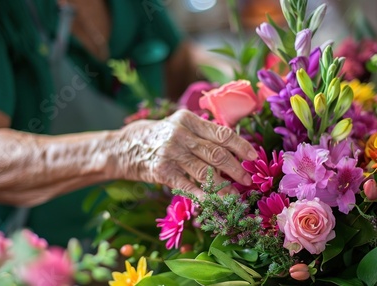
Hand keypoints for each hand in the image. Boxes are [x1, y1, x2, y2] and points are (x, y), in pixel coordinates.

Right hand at [115, 110, 256, 196]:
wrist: (123, 148)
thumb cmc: (156, 136)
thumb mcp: (177, 124)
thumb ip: (201, 132)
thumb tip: (232, 146)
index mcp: (188, 120)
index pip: (222, 133)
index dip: (241, 146)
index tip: (254, 156)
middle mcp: (180, 135)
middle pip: (217, 154)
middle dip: (237, 169)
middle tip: (248, 180)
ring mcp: (171, 153)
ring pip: (206, 172)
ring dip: (225, 186)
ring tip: (235, 195)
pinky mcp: (162, 172)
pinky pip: (189, 186)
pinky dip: (204, 196)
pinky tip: (215, 202)